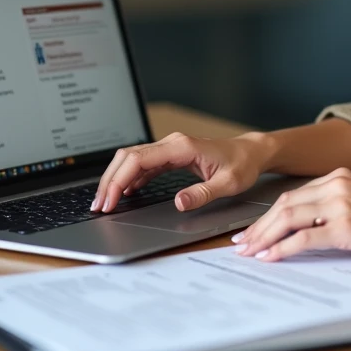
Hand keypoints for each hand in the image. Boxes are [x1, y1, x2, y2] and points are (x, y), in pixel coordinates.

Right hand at [92, 131, 271, 212]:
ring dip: (116, 179)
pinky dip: (129, 179)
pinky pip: (143, 165)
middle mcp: (171, 144)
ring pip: (131, 160)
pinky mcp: (170, 156)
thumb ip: (203, 193)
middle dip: (110, 181)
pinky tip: (123, 194)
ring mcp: (169, 149)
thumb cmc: (242, 165)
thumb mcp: (228, 183)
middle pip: (128, 157)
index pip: (138, 160)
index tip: (109, 201)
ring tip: (104, 203)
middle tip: (98, 206)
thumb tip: (179, 203)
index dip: (119, 180)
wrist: (251, 152)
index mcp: (181, 147)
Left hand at [232, 168, 350, 261]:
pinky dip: (284, 248)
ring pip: (289, 218)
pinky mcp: (348, 226)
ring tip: (251, 252)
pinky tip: (272, 257)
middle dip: (260, 226)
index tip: (254, 229)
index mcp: (340, 177)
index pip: (294, 195)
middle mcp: (337, 185)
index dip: (269, 214)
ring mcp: (342, 204)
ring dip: (265, 236)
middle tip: (243, 243)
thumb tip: (309, 228)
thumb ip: (338, 207)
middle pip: (285, 204)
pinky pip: (305, 238)